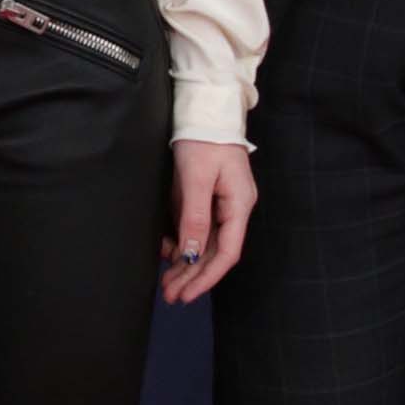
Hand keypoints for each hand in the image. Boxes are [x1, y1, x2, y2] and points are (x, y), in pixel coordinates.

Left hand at [161, 140, 256, 304]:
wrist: (204, 108)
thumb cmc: (203, 139)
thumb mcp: (195, 178)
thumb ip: (194, 217)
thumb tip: (192, 255)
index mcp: (239, 204)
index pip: (227, 252)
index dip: (207, 277)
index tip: (187, 294)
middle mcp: (233, 208)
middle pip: (214, 252)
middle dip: (193, 276)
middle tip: (170, 296)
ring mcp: (221, 203)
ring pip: (204, 243)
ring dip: (185, 264)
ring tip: (166, 283)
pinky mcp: (207, 197)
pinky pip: (195, 228)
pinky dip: (181, 243)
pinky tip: (165, 253)